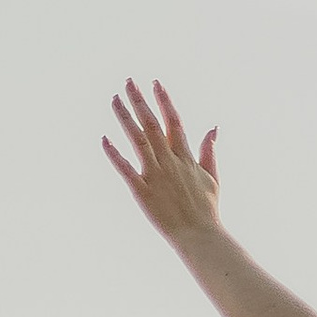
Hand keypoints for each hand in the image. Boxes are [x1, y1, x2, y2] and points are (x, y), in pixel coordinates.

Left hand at [102, 78, 219, 240]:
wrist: (199, 235)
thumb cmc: (206, 209)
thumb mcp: (212, 177)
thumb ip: (209, 151)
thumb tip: (212, 127)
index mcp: (185, 157)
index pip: (173, 121)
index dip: (164, 100)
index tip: (155, 83)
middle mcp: (170, 161)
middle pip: (152, 124)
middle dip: (140, 101)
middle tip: (128, 81)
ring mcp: (155, 175)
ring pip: (138, 140)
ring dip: (125, 118)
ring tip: (114, 99)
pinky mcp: (143, 191)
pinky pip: (126, 170)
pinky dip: (114, 154)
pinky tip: (104, 139)